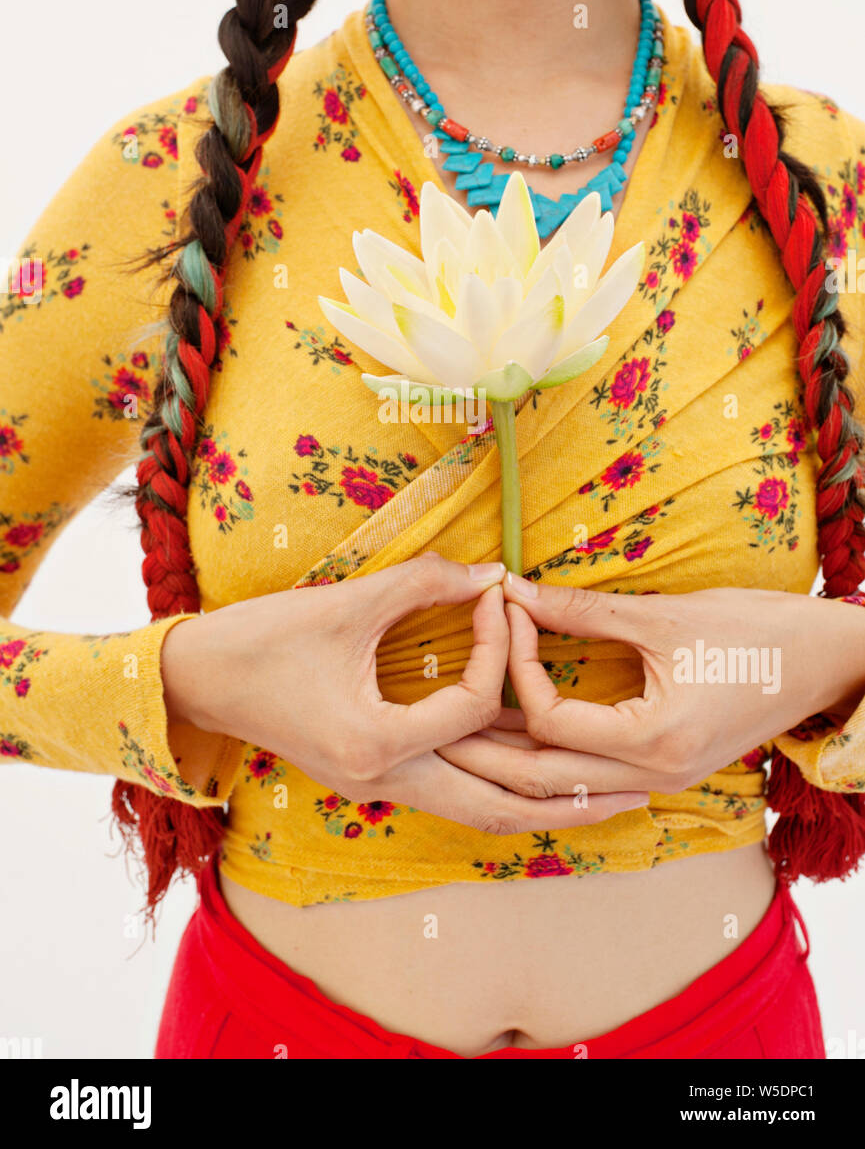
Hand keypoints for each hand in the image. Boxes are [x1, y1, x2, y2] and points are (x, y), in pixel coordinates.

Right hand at [161, 553, 646, 834]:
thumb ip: (425, 582)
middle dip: (575, 798)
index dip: (496, 646)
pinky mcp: (376, 778)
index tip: (499, 597)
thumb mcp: (346, 603)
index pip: (473, 707)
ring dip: (544, 805)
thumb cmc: (263, 640)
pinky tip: (537, 773)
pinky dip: (501, 788)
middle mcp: (385, 782)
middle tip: (642, 788)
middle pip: (501, 807)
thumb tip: (494, 571)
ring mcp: (380, 789)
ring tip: (609, 798)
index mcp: (377, 744)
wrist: (198, 682)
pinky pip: (455, 794)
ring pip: (480, 813)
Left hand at [490, 575, 864, 795]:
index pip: (552, 721)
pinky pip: (589, 784)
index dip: (517, 668)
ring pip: (562, 790)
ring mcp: (662, 784)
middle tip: (442, 706)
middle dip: (486, 744)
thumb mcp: (665, 617)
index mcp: (655, 742)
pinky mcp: (666, 774)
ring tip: (465, 724)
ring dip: (512, 760)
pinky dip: (550, 763)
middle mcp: (654, 778)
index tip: (508, 615)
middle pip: (542, 779)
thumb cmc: (758, 632)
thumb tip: (516, 592)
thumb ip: (585, 611)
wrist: (827, 662)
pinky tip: (523, 737)